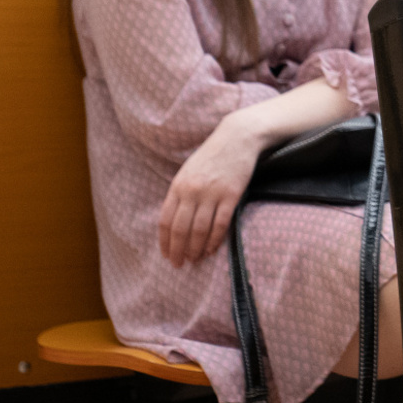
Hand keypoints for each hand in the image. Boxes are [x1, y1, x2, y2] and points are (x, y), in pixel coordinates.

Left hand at [159, 112, 261, 268]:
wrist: (237, 138)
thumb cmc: (212, 155)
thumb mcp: (188, 172)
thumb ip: (180, 194)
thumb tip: (175, 220)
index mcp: (178, 186)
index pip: (166, 220)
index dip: (165, 241)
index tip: (167, 255)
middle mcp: (192, 191)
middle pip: (181, 229)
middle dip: (178, 250)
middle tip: (179, 264)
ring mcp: (212, 193)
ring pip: (199, 230)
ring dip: (196, 248)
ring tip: (195, 259)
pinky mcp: (231, 195)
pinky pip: (220, 224)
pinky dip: (215, 240)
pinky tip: (212, 249)